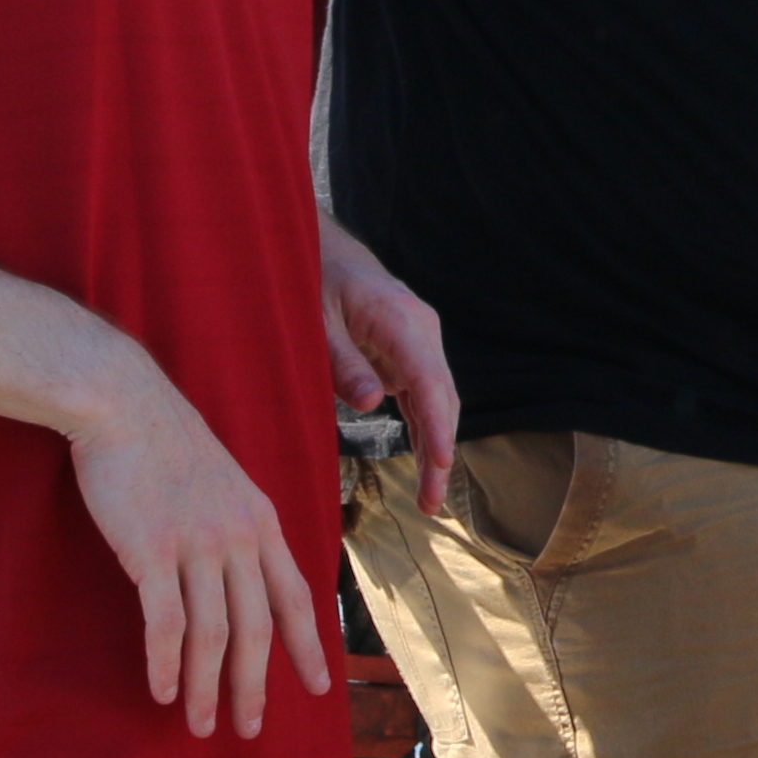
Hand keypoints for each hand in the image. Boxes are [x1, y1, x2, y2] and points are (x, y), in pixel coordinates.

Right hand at [64, 373, 329, 739]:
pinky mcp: (154, 550)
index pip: (296, 597)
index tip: (318, 687)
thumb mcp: (221, 485)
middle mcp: (240, 537)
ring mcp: (199, 544)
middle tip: (250, 730)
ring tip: (200, 726)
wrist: (125, 404)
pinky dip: (166, 663)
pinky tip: (162, 691)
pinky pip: (167, 622)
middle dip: (255, 686)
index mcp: (262, 522)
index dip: (308, 646)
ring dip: (206, 688)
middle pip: (258, 629)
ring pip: (213, 635)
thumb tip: (238, 575)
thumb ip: (235, 529)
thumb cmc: (166, 446)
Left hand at [318, 219, 455, 517]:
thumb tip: (372, 404)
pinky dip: (425, 429)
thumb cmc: (314, 284)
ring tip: (429, 499)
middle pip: (443, 399)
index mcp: (401, 321)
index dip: (437, 427)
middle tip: (431, 504)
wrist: (324, 253)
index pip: (428, 382)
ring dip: (435, 447)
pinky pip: (423, 395)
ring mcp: (420, 342)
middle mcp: (422, 331)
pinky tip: (425, 463)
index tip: (441, 464)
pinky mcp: (410, 352)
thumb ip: (342, 362)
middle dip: (440, 453)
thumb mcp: (315, 323)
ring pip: (438, 401)